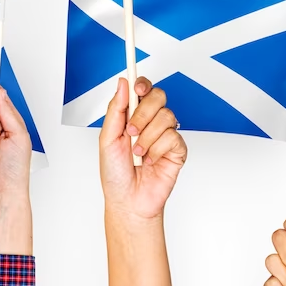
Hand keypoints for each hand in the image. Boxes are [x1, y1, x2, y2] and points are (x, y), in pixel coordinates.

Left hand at [99, 77, 186, 220]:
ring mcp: (165, 135)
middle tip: (131, 131)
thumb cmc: (115, 174)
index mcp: (133, 116)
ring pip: (166, 116)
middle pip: (158, 97)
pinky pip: (173, 137)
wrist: (128, 201)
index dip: (142, 83)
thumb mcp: (107, 139)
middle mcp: (150, 122)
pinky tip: (150, 161)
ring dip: (147, 137)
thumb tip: (122, 84)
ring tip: (138, 153)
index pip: (142, 90)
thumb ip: (116, 109)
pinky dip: (157, 150)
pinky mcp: (177, 149)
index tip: (137, 88)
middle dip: (143, 113)